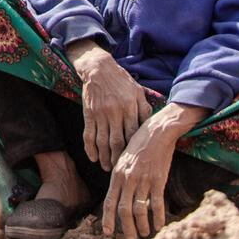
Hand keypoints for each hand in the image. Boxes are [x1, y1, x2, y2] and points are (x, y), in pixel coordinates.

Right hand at [66, 42, 149, 169]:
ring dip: (104, 157)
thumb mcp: (137, 91)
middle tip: (119, 171)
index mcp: (129, 107)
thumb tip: (150, 126)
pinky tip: (93, 158)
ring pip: (102, 141)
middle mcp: (115, 112)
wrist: (99, 68)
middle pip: (117, 141)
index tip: (135, 161)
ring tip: (106, 168)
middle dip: (118, 158)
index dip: (133, 149)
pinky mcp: (88, 113)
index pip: (133, 133)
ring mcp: (100, 114)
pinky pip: (88, 134)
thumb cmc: (121, 80)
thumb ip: (144, 109)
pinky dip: (89, 148)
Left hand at [103, 103, 206, 238]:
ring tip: (144, 234)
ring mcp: (143, 180)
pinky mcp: (158, 180)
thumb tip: (119, 194)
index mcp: (117, 174)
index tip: (107, 233)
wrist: (157, 132)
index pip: (109, 201)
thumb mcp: (125, 159)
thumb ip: (121, 177)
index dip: (108, 219)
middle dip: (126, 227)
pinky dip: (158, 217)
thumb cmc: (140, 144)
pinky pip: (157, 204)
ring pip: (139, 210)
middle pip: (124, 210)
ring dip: (141, 225)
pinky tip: (159, 226)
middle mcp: (128, 179)